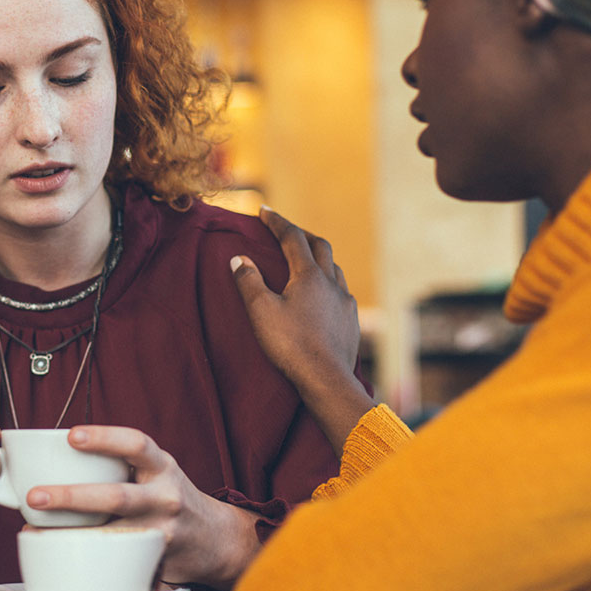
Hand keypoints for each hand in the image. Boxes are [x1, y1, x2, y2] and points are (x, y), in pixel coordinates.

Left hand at [25, 425, 261, 588]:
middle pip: (118, 496)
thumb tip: (57, 459)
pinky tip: (58, 554)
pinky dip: (85, 556)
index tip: (70, 436)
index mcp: (162, 466)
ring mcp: (162, 532)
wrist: (214, 538)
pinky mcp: (155, 561)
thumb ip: (122, 466)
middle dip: (72, 496)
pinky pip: (117, 559)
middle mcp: (165, 497)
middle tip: (34, 495)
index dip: (104, 438)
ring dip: (71, 533)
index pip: (136, 444)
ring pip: (113, 534)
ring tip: (37, 530)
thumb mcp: (156, 471)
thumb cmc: (169, 498)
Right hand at [230, 206, 373, 450]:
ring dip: (319, 258)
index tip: (263, 210)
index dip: (277, 221)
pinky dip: (329, 282)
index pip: (292, 237)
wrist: (326, 380)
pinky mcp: (352, 320)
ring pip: (334, 267)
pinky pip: (341, 290)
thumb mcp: (261, 312)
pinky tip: (323, 295)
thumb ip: (249, 281)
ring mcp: (345, 301)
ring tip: (305, 261)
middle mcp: (331, 282)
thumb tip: (239, 258)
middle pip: (319, 246)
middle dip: (301, 234)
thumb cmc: (291, 345)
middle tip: (285, 231)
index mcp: (309, 275)